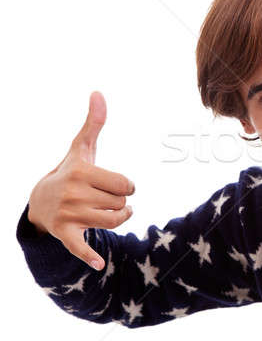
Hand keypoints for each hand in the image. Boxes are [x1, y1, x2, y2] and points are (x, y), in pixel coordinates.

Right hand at [28, 91, 135, 270]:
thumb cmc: (70, 171)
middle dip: (120, 203)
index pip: (126, 185)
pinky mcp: (65, 234)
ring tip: (111, 214)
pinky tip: (99, 265)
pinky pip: (80, 247)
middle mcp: (74, 193)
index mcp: (82, 172)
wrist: (40, 201)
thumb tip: (98, 92)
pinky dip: (89, 256)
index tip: (116, 185)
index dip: (126, 187)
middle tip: (106, 200)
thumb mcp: (82, 148)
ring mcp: (68, 215)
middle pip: (122, 205)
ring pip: (114, 222)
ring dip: (118, 220)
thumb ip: (94, 123)